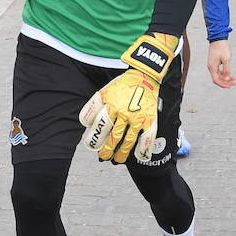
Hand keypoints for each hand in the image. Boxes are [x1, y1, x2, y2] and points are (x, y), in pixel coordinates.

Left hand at [78, 33, 176, 163]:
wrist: (145, 76)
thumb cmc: (122, 86)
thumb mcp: (104, 91)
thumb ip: (94, 106)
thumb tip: (86, 124)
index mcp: (111, 104)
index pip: (98, 125)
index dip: (93, 137)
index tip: (91, 145)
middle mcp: (124, 112)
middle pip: (112, 136)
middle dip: (105, 149)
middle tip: (102, 156)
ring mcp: (138, 117)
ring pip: (128, 140)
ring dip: (121, 153)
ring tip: (116, 160)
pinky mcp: (150, 119)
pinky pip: (147, 138)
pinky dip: (143, 149)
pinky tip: (139, 157)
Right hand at [207, 39, 235, 88]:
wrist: (218, 38)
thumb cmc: (221, 47)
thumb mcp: (226, 59)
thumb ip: (226, 69)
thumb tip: (226, 78)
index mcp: (212, 67)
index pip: (216, 80)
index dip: (223, 84)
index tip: (229, 86)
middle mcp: (211, 67)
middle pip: (217, 79)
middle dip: (226, 82)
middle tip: (234, 83)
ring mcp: (213, 65)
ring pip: (219, 75)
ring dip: (226, 78)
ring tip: (234, 80)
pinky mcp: (215, 62)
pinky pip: (219, 71)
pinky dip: (225, 74)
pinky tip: (230, 75)